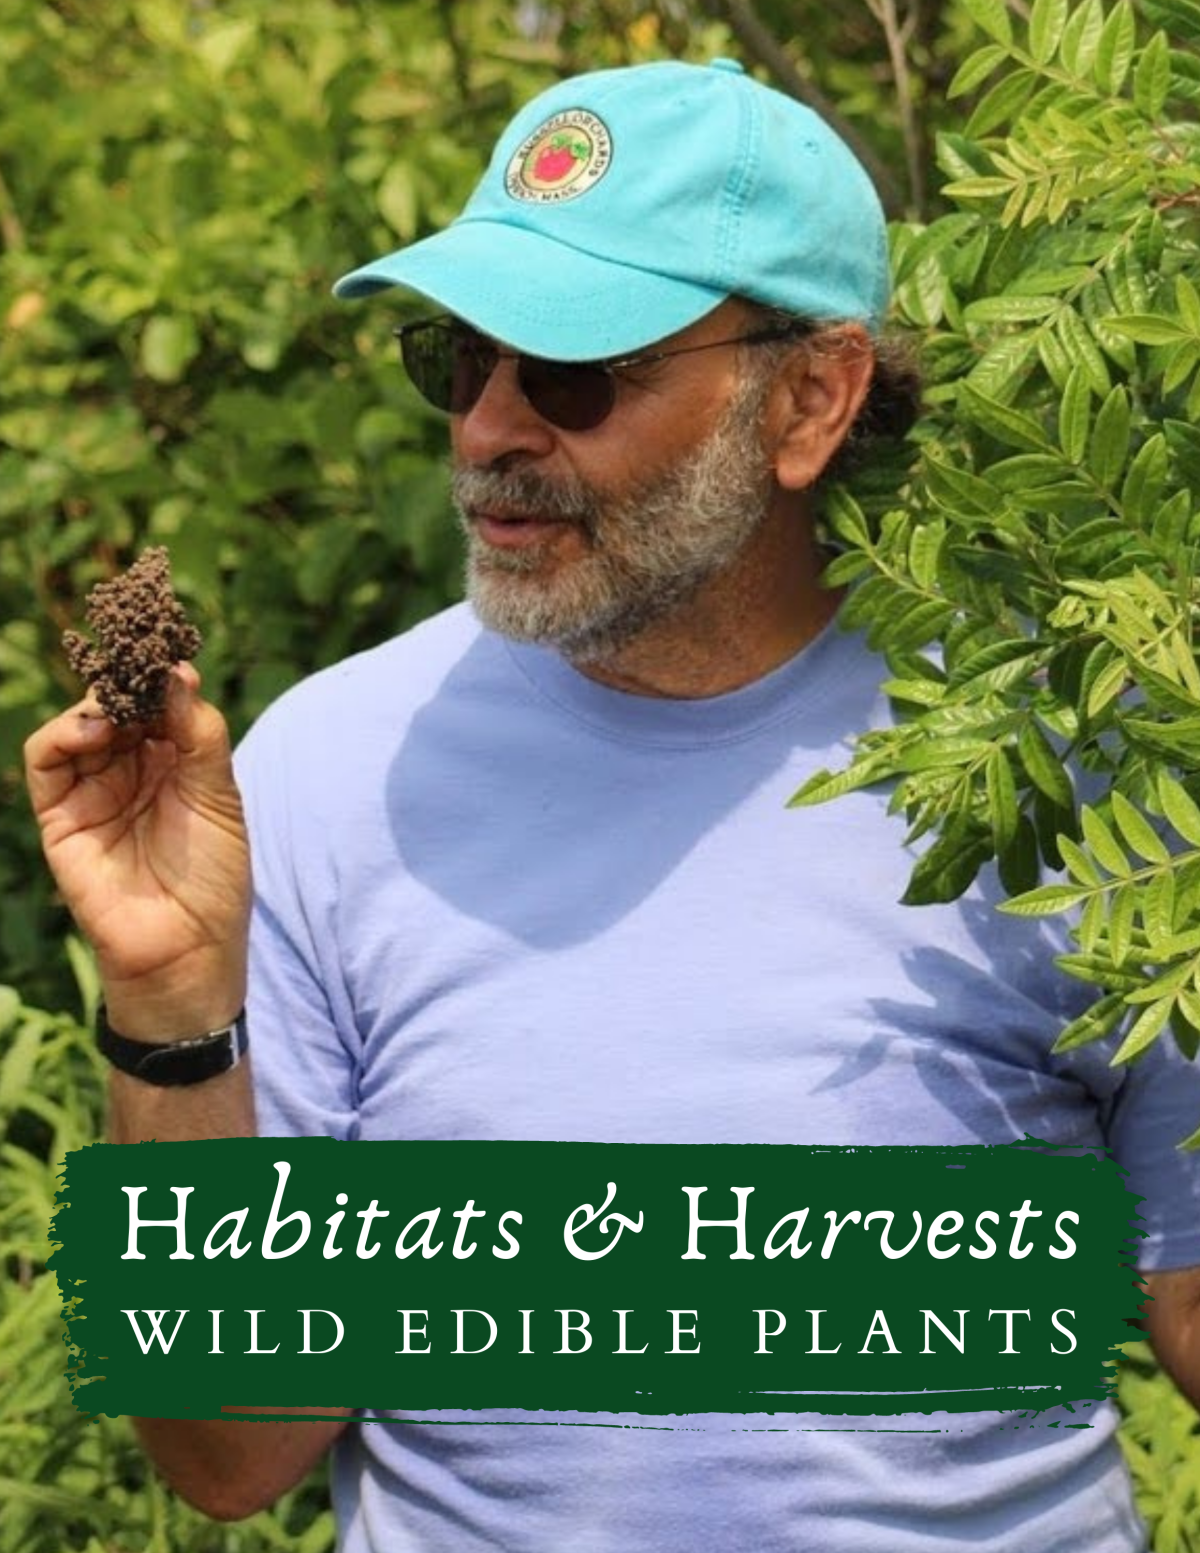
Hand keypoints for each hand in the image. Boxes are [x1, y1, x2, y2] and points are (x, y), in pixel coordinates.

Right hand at [23, 663, 249, 1034]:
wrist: (187, 949)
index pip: (160, 703)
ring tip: (120, 697)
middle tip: (138, 652)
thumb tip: (179, 673)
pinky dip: (64, 732)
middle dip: (127, 677)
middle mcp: (132, 770)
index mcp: (175, 763)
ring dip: (98, 700)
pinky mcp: (60, 815)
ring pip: (80, 722)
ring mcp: (93, 790)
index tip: (169, 643)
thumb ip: (198, 734)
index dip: (162, 674)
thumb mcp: (219, 796)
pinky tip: (95, 726)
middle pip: (117, 705)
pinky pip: (46, 758)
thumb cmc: (214, 878)